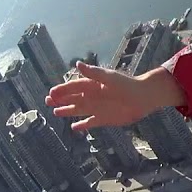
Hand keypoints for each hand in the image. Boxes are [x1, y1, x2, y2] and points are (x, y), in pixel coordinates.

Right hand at [45, 62, 172, 129]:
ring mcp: (98, 108)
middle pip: (73, 98)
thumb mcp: (109, 78)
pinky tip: (73, 127)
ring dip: (67, 111)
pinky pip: (90, 122)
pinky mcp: (104, 119)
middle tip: (47, 101)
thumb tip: (77, 64)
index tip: (51, 92)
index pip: (74, 86)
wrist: (144, 98)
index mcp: (93, 85)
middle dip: (60, 99)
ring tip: (55, 112)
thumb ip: (93, 73)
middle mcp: (93, 97)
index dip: (62, 89)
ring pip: (79, 110)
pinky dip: (82, 125)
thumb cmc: (127, 85)